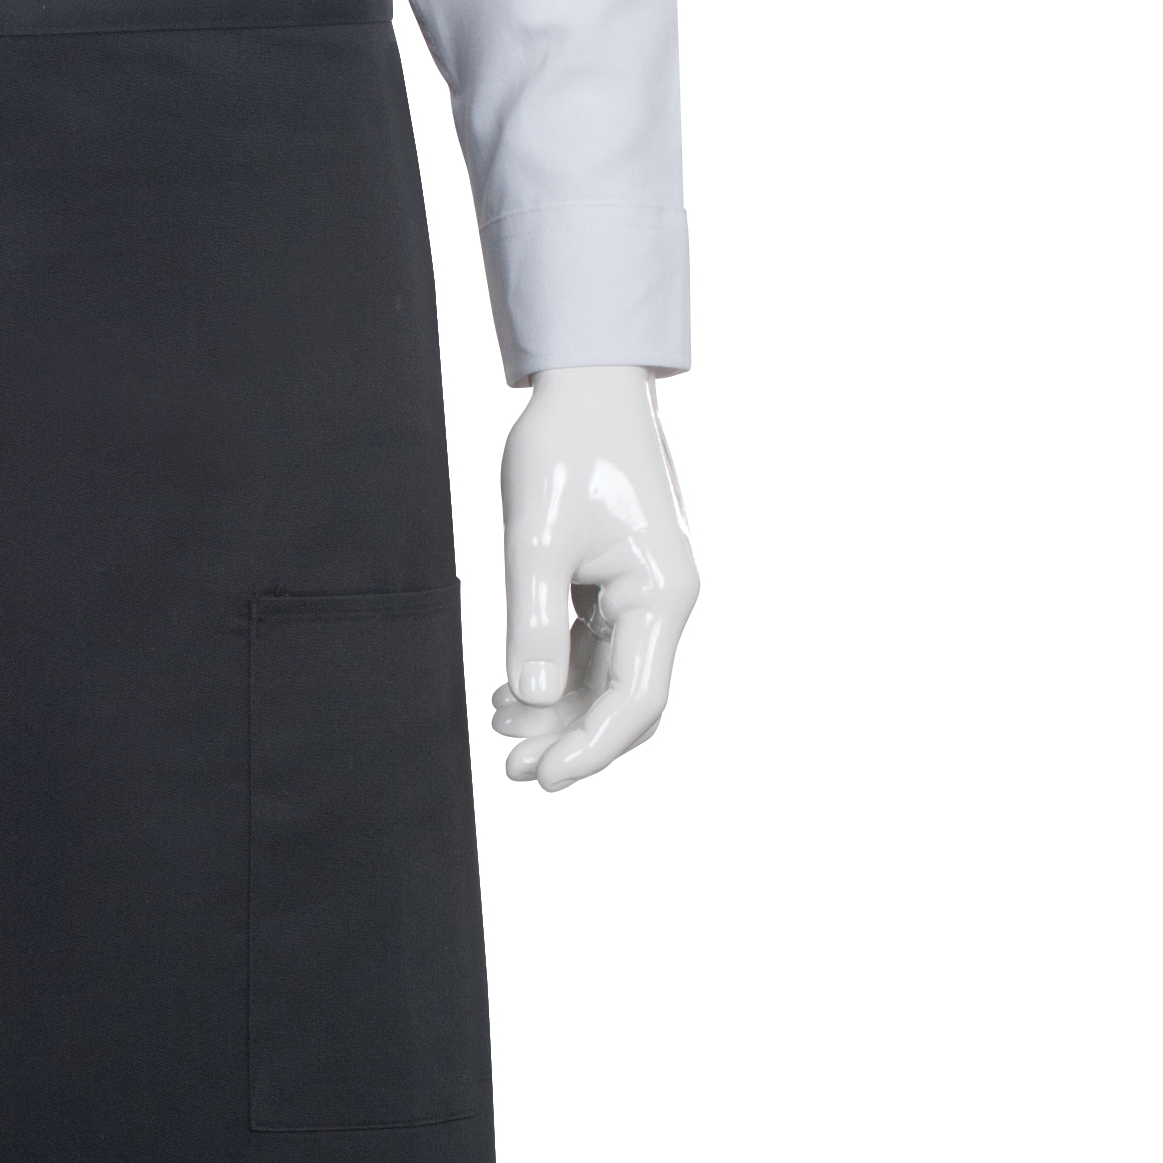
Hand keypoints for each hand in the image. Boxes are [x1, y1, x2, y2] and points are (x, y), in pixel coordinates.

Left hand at [486, 364, 698, 793]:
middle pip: (627, 699)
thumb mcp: (535, 536)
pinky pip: (597, 647)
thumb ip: (532, 621)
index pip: (636, 700)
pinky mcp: (622, 581)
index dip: (591, 748)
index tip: (542, 779)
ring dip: (559, 708)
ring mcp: (645, 592)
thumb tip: (532, 699)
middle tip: (511, 769)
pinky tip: (511, 690)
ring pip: (609, 677)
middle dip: (572, 738)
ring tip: (498, 722)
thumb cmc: (564, 448)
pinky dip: (558, 672)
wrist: (586, 383)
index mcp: (661, 595)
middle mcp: (664, 601)